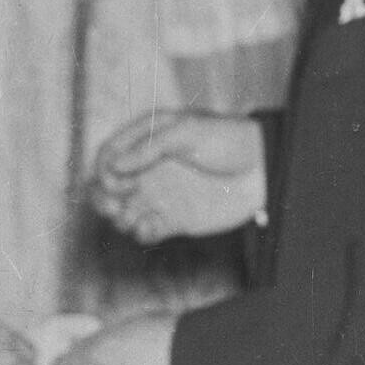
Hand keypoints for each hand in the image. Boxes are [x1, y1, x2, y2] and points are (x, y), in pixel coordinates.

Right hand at [91, 111, 265, 241]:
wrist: (263, 170)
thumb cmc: (228, 140)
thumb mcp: (188, 131)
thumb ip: (149, 147)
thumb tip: (113, 165)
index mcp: (147, 140)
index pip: (108, 154)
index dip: (104, 169)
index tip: (118, 180)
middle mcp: (148, 168)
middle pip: (105, 186)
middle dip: (101, 198)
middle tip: (116, 206)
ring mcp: (159, 195)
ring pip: (120, 211)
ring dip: (118, 218)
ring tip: (133, 217)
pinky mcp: (173, 220)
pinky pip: (144, 231)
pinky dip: (141, 233)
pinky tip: (152, 227)